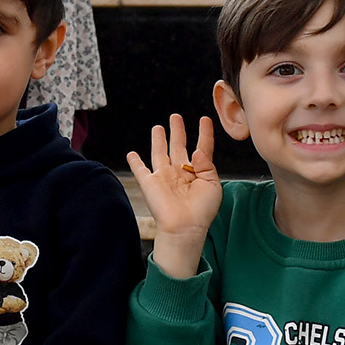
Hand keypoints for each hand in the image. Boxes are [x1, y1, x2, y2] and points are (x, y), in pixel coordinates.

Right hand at [126, 112, 221, 279]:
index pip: (202, 148)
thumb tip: (196, 150)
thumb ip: (207, 165)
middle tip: (176, 117)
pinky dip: (134, 162)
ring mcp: (164, 177)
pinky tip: (131, 154)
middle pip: (178, 146)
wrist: (185, 227)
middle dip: (177, 131)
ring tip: (158, 127)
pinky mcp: (149, 183)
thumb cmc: (202, 211)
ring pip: (160, 152)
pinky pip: (140, 169)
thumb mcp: (213, 185)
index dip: (204, 133)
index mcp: (197, 172)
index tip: (204, 120)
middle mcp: (180, 172)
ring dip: (159, 139)